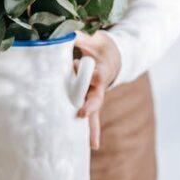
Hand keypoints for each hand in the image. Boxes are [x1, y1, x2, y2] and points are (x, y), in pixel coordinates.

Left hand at [74, 30, 121, 149]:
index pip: (96, 74)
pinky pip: (91, 118)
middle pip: (96, 98)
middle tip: (83, 114)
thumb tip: (64, 33)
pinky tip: (93, 147)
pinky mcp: (91, 102)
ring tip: (93, 145)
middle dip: (90, 105)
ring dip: (92, 128)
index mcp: (101, 70)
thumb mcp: (93, 40)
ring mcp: (96, 96)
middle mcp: (100, 86)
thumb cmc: (100, 47)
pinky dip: (92, 132)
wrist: (115, 57)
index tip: (83, 71)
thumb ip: (80, 38)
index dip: (91, 75)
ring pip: (94, 113)